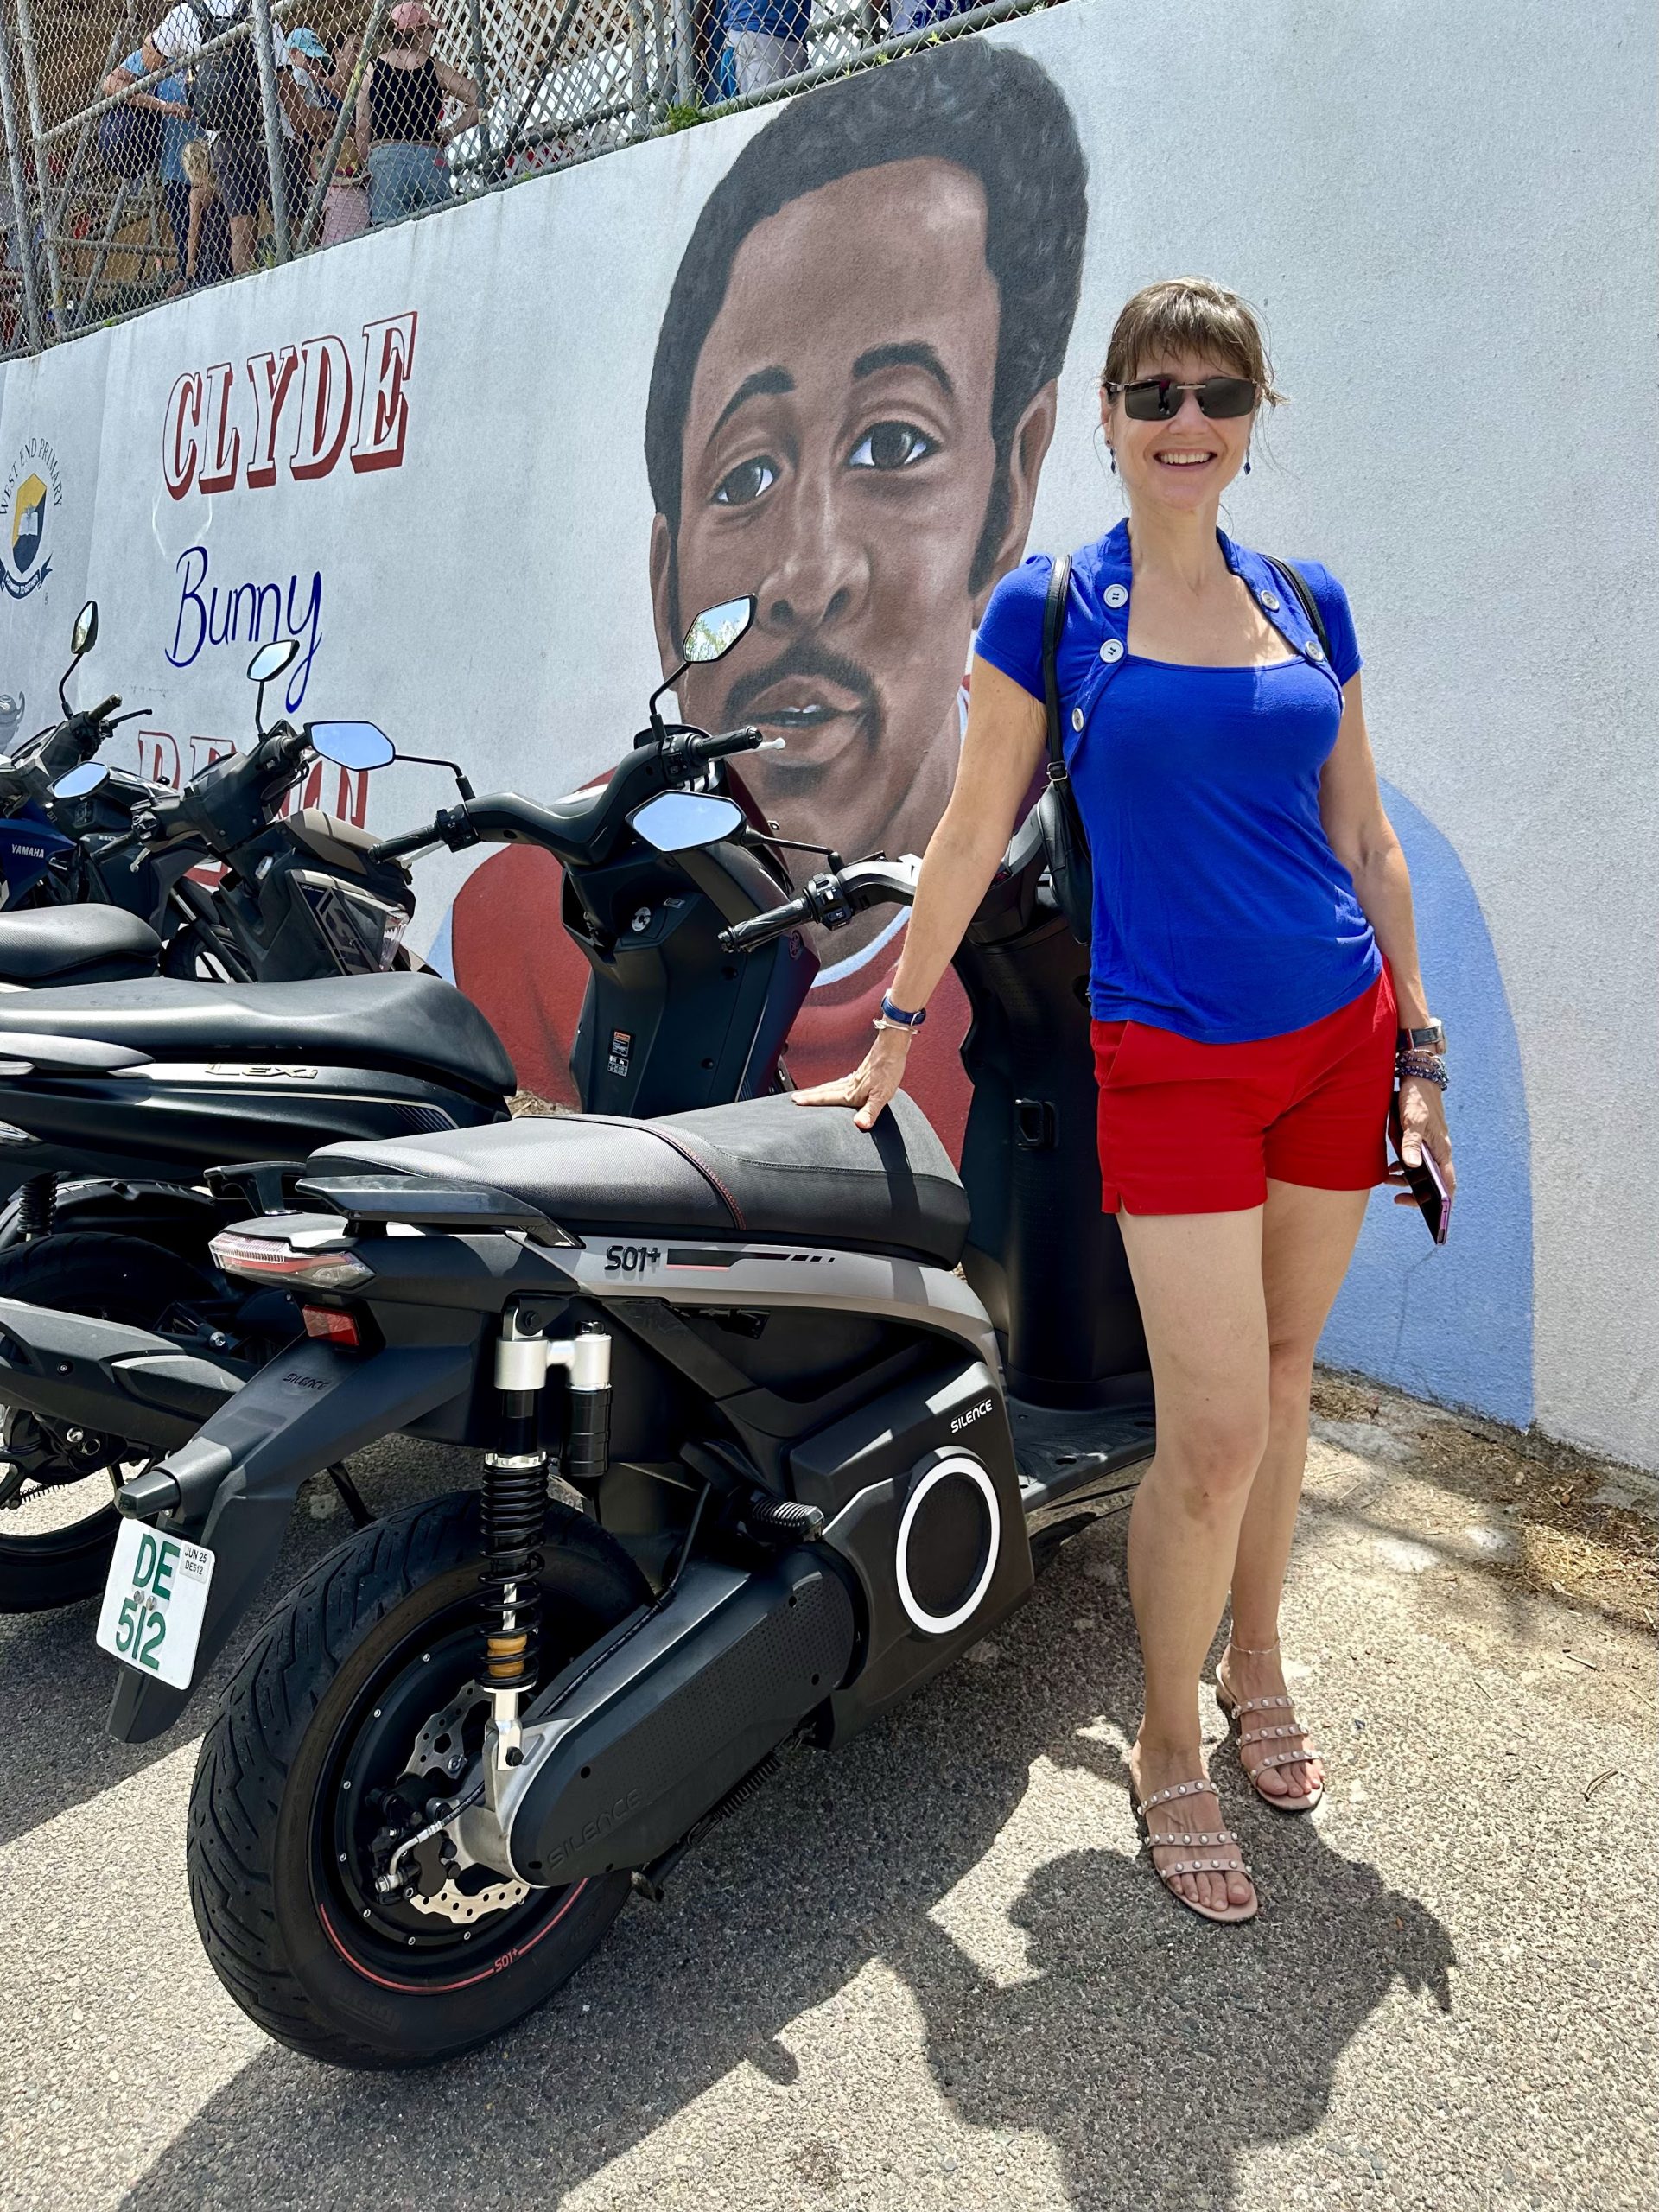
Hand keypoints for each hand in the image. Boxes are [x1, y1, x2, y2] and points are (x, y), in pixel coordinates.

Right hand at [791, 1026, 913, 1130]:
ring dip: (819, 1090)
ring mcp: (855, 1077)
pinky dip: (834, 1085)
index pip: (827, 1098)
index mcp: (852, 1092)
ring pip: (832, 1085)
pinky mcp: (862, 1073)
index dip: (811, 1101)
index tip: (796, 1102)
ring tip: (810, 1093)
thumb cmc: (889, 1068)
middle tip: (795, 1098)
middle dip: (809, 1095)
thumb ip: (870, 1111)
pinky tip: (839, 1085)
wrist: (893, 1045)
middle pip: (825, 1090)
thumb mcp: (882, 1095)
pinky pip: (842, 1082)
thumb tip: (860, 1124)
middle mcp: (850, 1084)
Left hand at [1388, 1073, 1454, 1202]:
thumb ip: (1410, 1143)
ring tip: (1388, 1181)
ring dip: (1406, 1180)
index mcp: (1442, 1149)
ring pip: (1421, 1171)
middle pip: (1434, 1181)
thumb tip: (1411, 1167)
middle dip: (1418, 1193)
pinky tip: (1388, 1168)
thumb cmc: (1417, 1098)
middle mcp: (1438, 1150)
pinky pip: (1412, 1159)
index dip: (1444, 1201)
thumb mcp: (1412, 1121)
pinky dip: (1401, 1166)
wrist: (1416, 1076)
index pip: (1449, 1183)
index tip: (1435, 1214)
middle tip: (1399, 1200)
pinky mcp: (1418, 1139)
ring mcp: (1428, 1145)